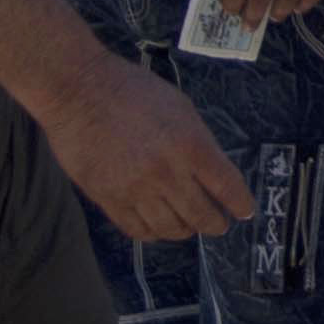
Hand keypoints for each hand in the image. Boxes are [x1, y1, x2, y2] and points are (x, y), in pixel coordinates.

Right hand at [25, 43, 253, 240]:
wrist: (78, 91)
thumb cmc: (132, 90)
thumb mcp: (180, 107)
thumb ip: (198, 142)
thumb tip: (211, 172)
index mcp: (191, 145)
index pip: (227, 187)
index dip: (240, 204)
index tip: (244, 212)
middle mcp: (168, 173)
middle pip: (202, 216)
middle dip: (215, 224)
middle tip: (218, 224)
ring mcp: (137, 190)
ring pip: (171, 229)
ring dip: (185, 230)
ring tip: (187, 225)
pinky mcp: (109, 199)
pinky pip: (138, 230)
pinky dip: (153, 233)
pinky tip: (157, 226)